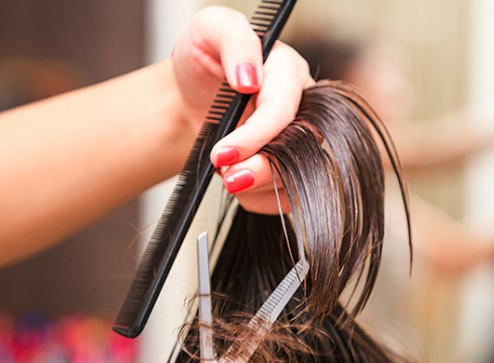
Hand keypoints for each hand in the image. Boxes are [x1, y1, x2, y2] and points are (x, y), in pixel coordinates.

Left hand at [172, 6, 312, 213]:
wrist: (190, 99)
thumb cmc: (202, 62)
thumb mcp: (208, 31)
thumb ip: (233, 40)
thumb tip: (251, 76)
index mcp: (288, 70)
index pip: (283, 109)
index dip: (255, 135)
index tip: (222, 153)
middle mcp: (302, 105)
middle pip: (299, 146)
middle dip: (261, 168)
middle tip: (226, 176)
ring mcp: (301, 138)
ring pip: (297, 175)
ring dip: (257, 186)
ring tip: (226, 177)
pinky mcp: (294, 166)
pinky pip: (289, 196)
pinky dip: (260, 199)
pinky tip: (239, 186)